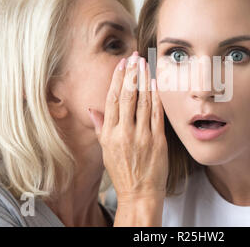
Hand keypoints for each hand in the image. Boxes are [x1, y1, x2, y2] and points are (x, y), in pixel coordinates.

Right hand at [88, 51, 167, 225]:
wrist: (139, 193)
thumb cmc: (122, 172)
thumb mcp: (106, 150)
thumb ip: (100, 127)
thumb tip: (92, 109)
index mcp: (109, 134)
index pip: (113, 100)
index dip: (118, 79)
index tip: (122, 64)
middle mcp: (124, 133)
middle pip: (127, 96)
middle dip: (131, 74)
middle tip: (135, 56)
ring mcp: (142, 136)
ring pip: (143, 102)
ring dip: (144, 80)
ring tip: (145, 64)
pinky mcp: (158, 141)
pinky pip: (157, 115)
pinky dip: (156, 98)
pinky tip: (156, 84)